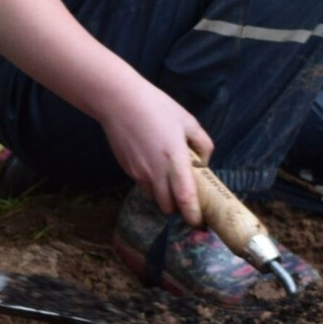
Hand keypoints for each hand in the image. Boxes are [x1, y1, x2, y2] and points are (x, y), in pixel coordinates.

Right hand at [93, 76, 211, 223]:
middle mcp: (155, 172)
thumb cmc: (157, 108)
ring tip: (169, 179)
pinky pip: (142, 184)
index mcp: (174, 161)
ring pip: (154, 196)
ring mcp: (138, 172)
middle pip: (168, 206)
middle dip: (178, 208)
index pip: (185, 198)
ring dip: (164, 195)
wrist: (119, 102)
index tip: (199, 221)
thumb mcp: (188, 121)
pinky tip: (152, 164)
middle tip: (186, 199)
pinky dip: (151, 182)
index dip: (192, 214)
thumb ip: (202, 145)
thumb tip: (203, 163)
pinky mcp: (126, 168)